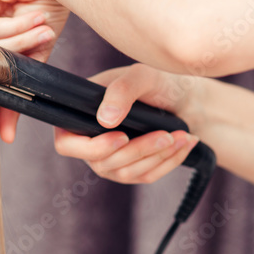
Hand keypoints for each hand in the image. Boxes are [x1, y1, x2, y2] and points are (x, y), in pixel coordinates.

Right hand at [54, 64, 203, 183]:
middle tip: (165, 135)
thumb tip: (105, 120)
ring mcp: (110, 160)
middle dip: (137, 151)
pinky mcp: (133, 171)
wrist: (186, 97)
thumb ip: (121, 91)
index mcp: (80, 116)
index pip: (66, 144)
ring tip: (180, 136)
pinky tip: (185, 143)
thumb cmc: (159, 82)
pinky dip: (168, 162)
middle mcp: (90, 142)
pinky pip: (145, 177)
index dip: (91, 148)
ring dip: (156, 156)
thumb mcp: (142, 77)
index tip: (122, 137)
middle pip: (101, 164)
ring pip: (125, 174)